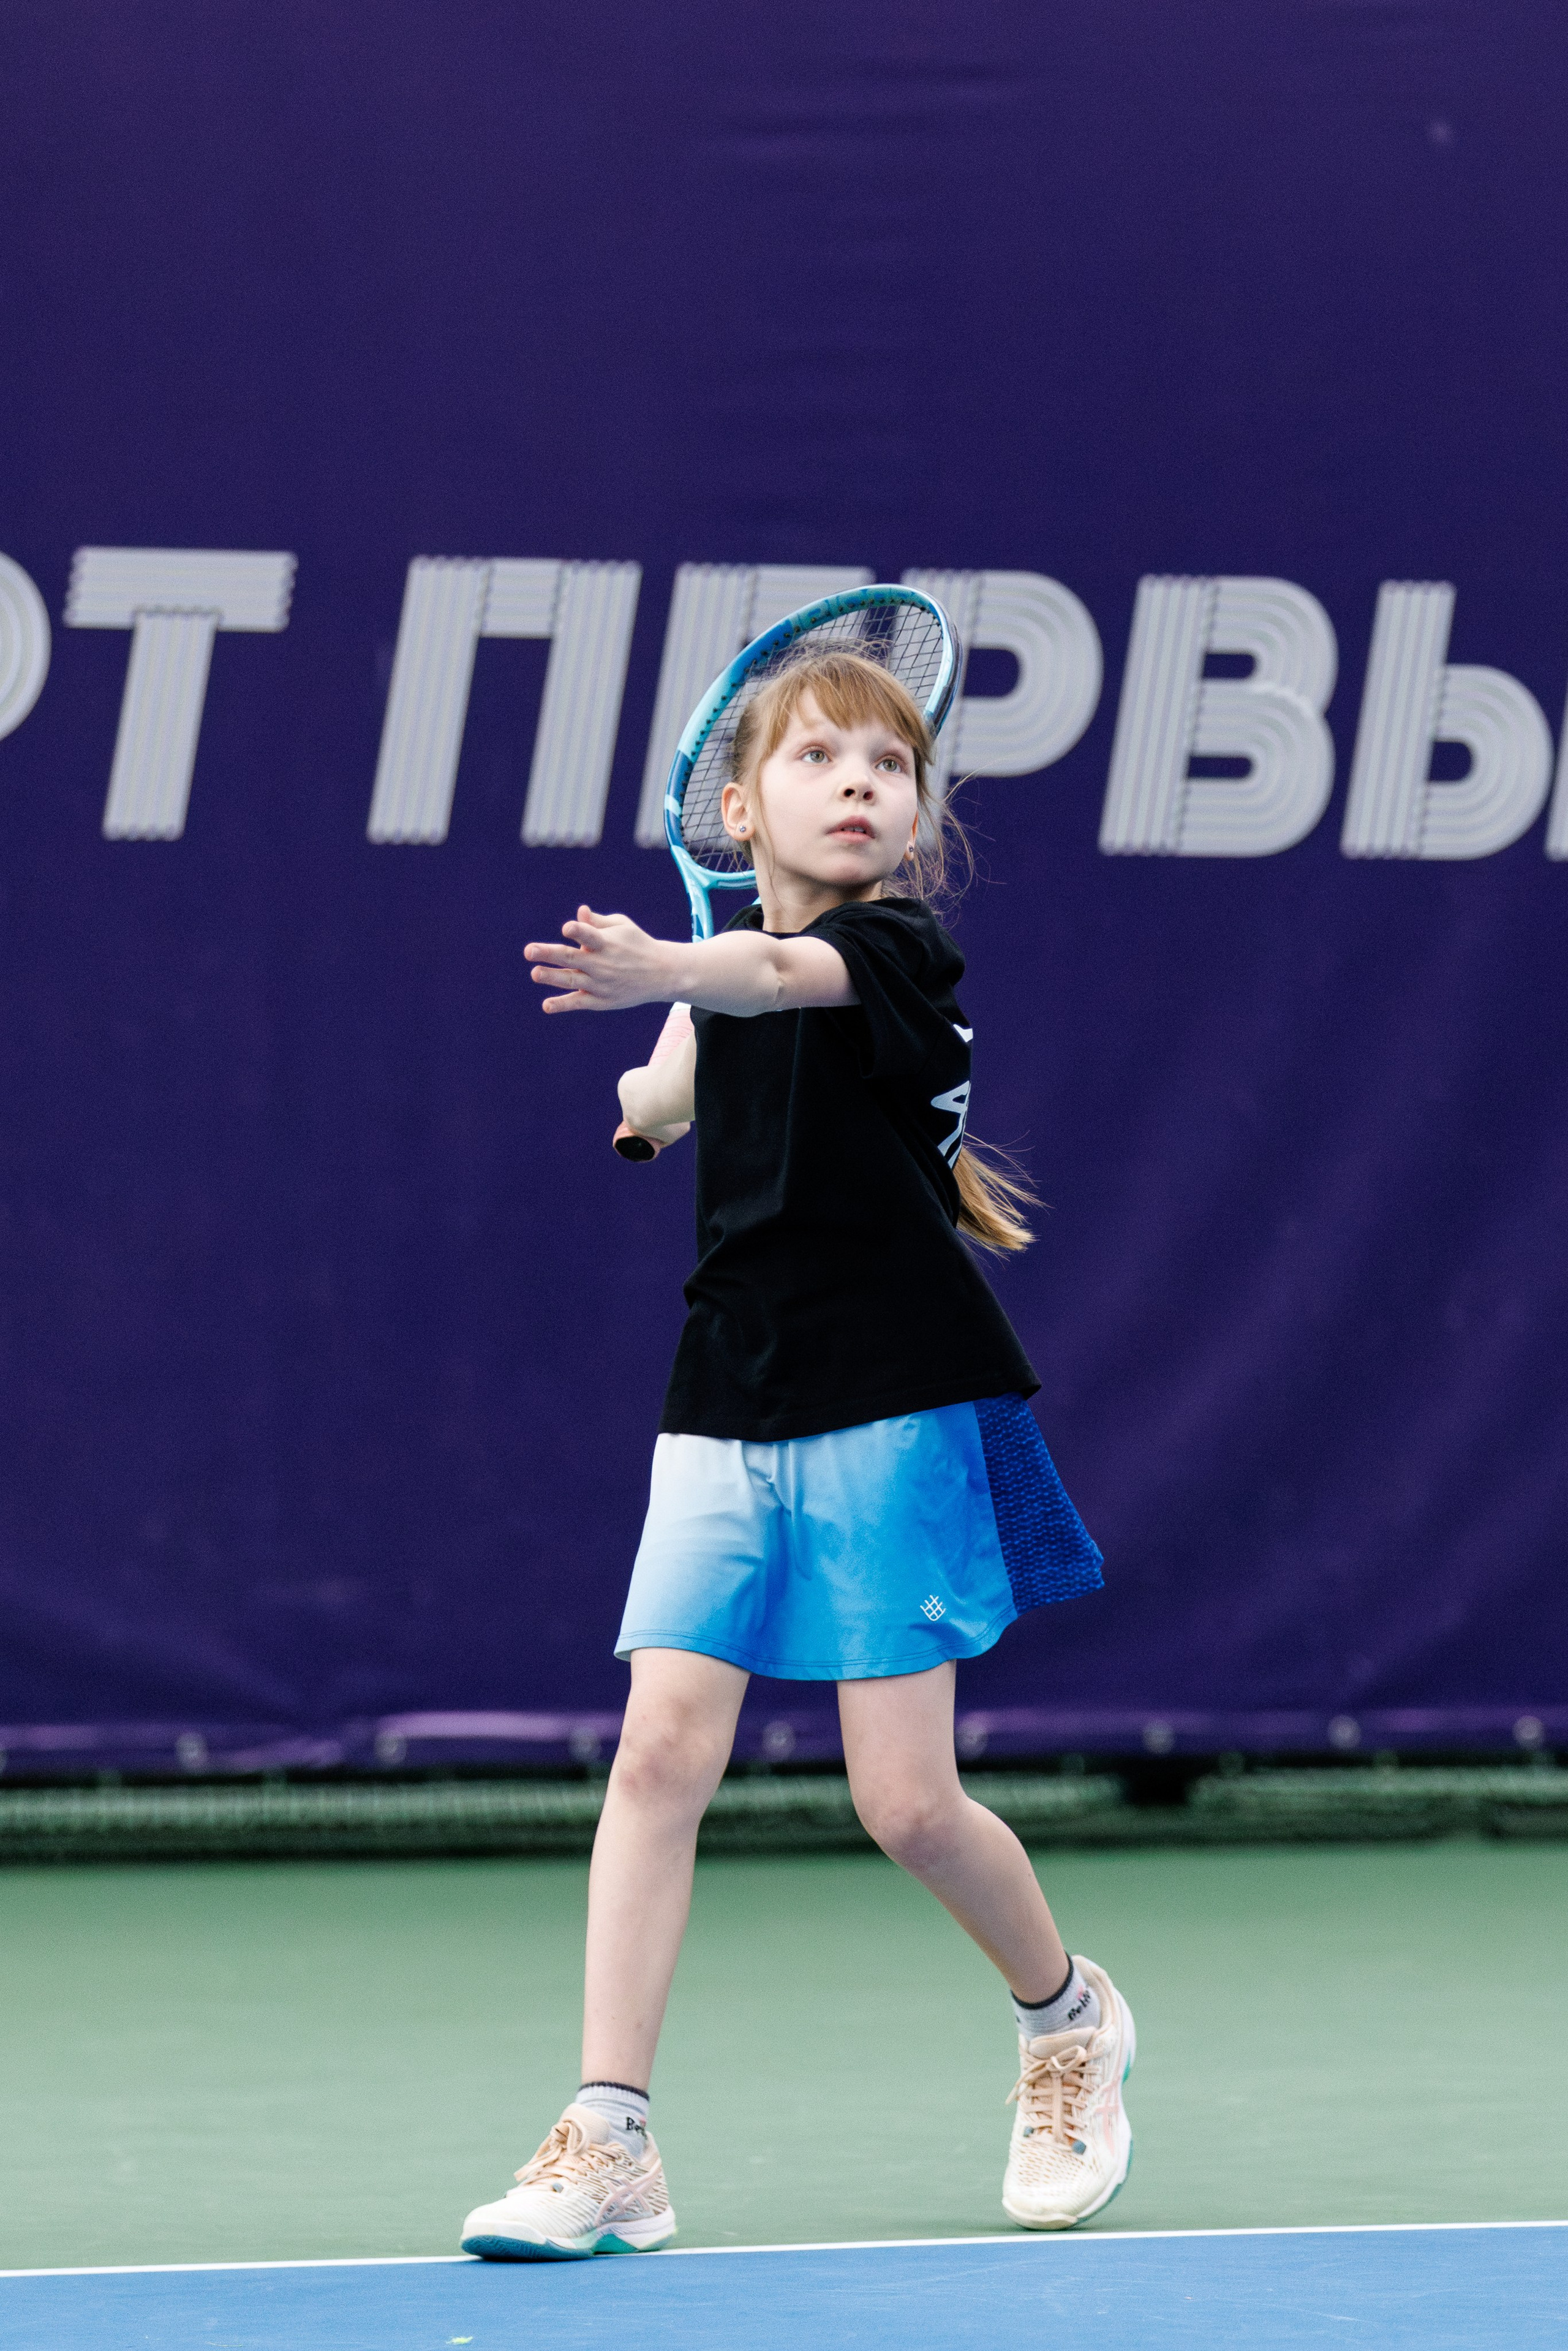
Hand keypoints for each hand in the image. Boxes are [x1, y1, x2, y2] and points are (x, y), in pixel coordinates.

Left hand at [524, 907, 679, 1013]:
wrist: (663, 974)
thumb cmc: (637, 944)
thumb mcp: (622, 927)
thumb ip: (598, 923)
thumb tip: (579, 912)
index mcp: (607, 942)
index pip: (590, 935)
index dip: (579, 931)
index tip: (567, 928)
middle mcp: (602, 963)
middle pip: (572, 958)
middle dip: (549, 954)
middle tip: (529, 950)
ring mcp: (601, 984)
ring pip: (571, 980)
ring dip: (552, 976)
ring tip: (535, 973)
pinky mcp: (601, 1001)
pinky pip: (579, 1003)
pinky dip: (562, 1004)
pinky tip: (546, 1005)